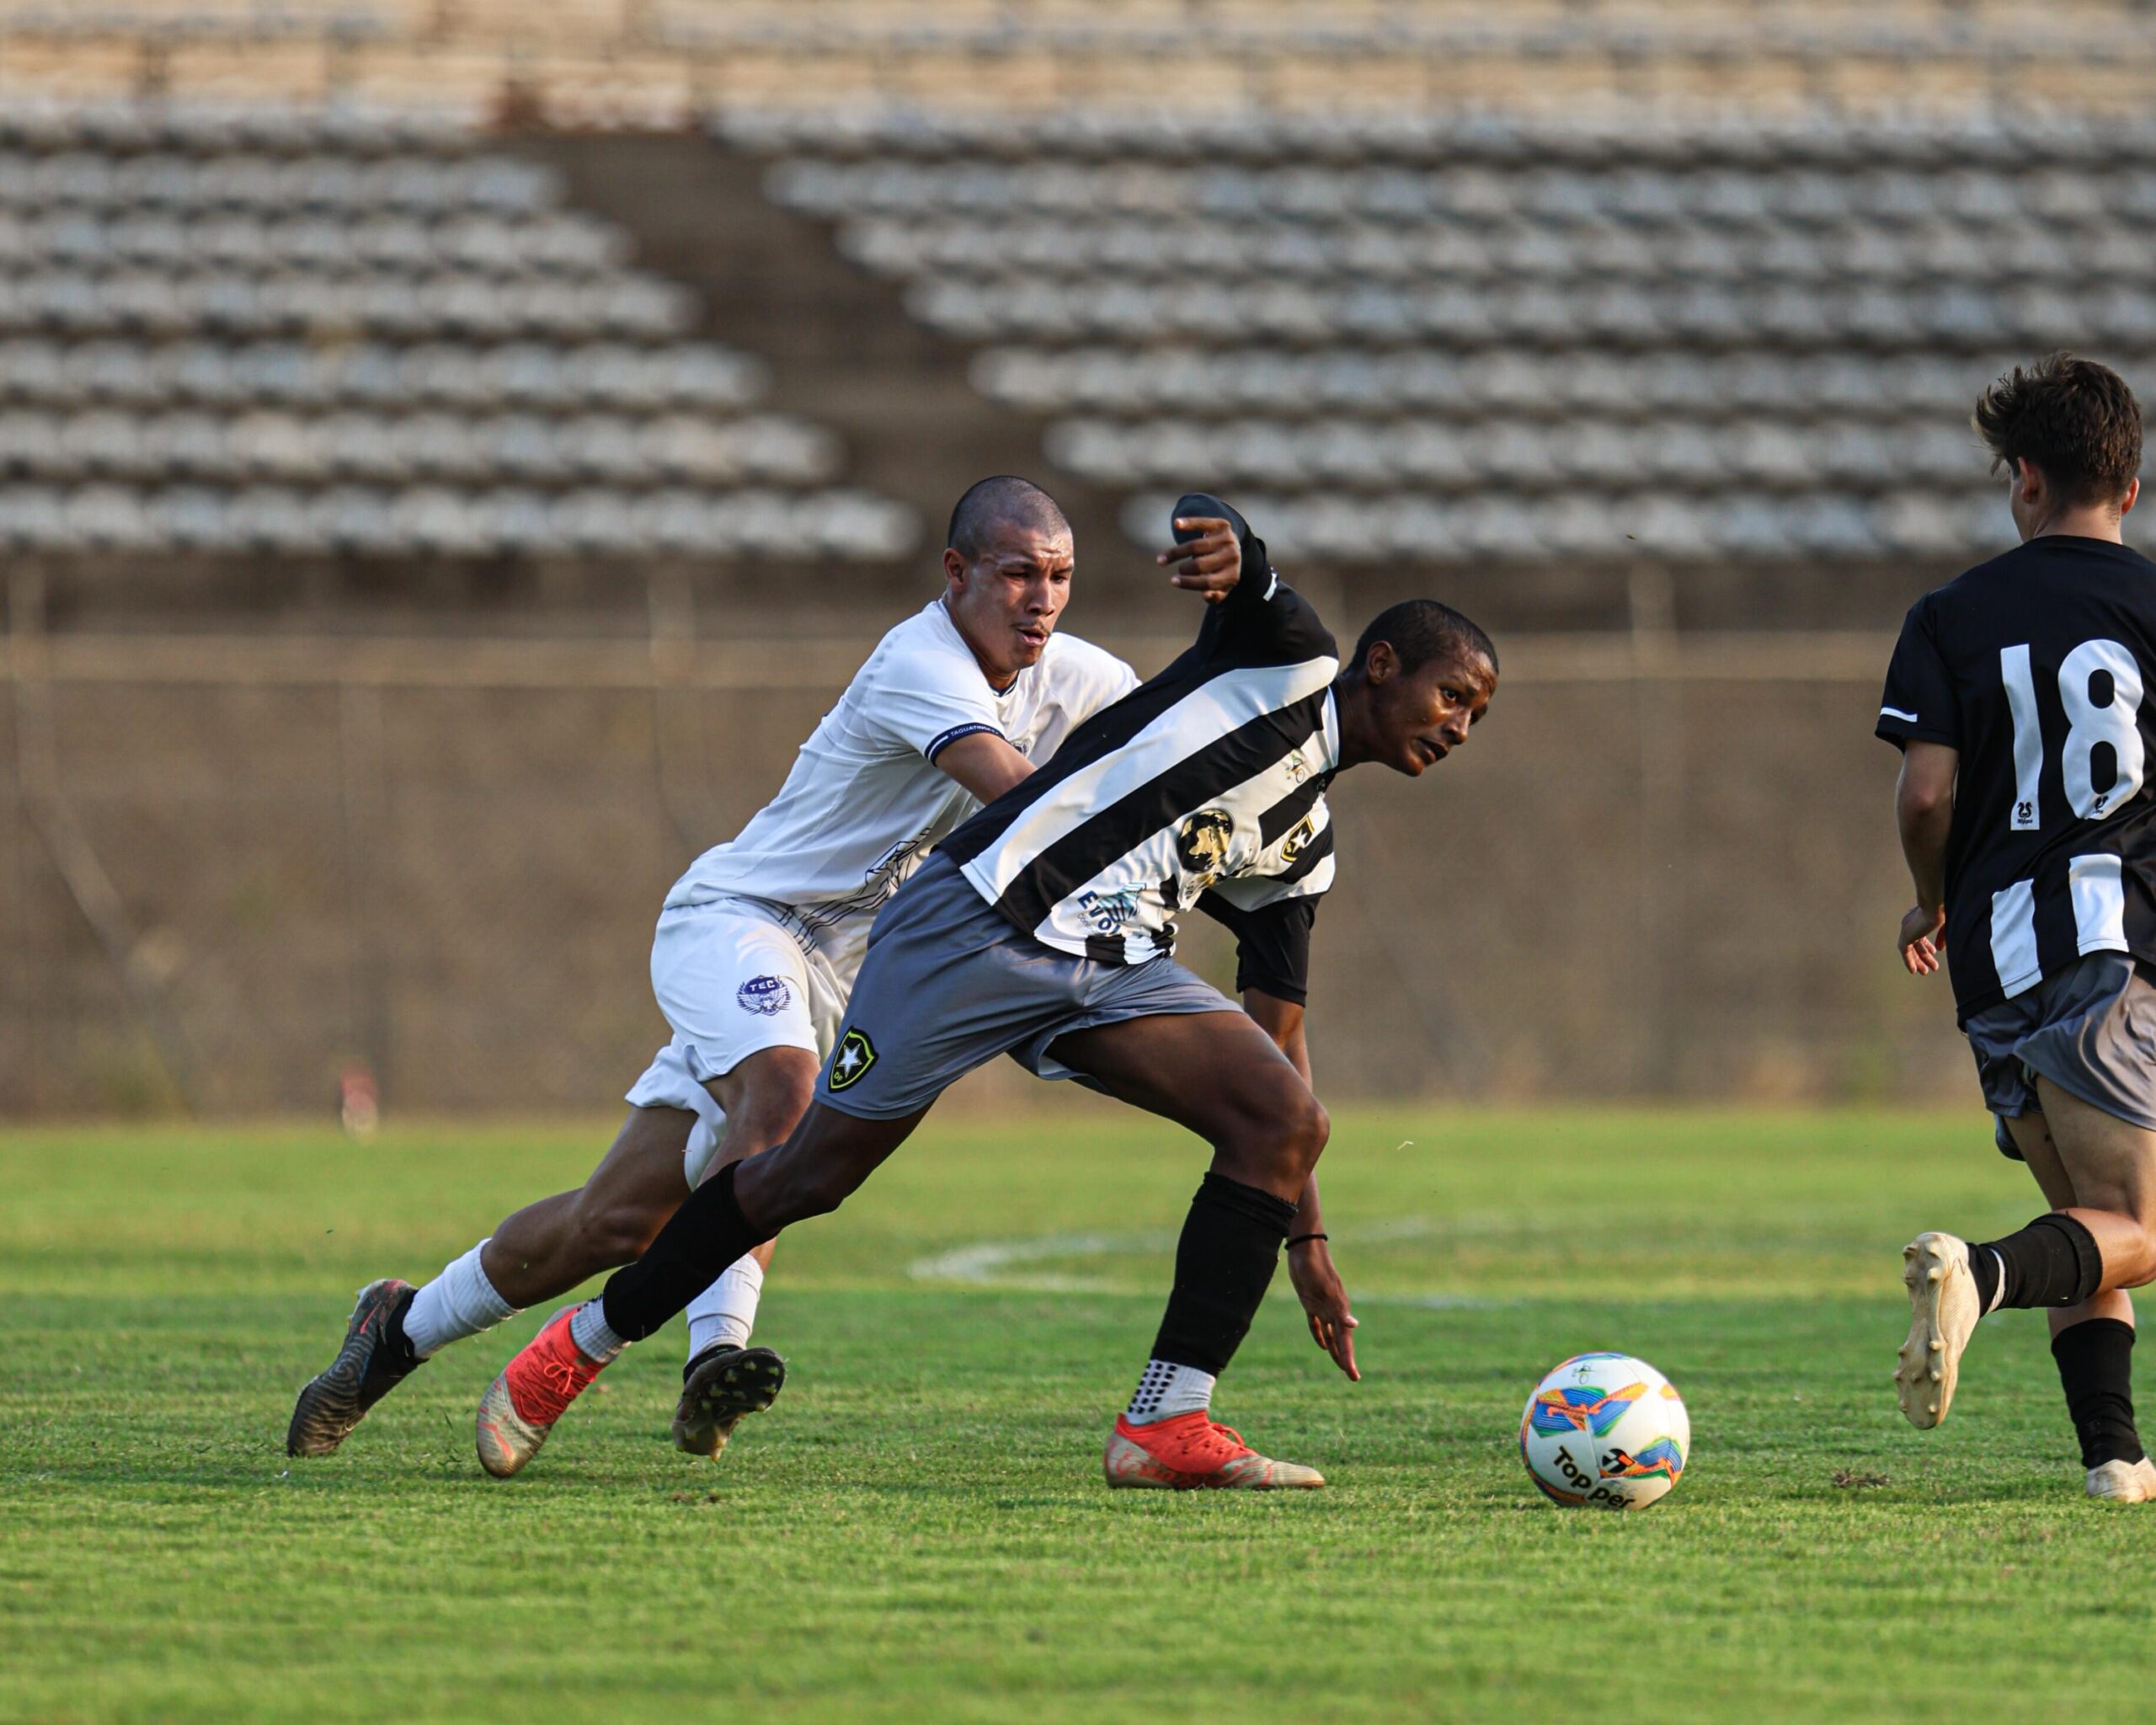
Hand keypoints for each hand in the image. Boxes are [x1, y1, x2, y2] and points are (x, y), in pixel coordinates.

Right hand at [1156, 516, 1240, 603]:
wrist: (1235, 548)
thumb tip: (1205, 594)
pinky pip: (1203, 524)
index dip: (1188, 582)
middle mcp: (1232, 556)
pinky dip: (1189, 523)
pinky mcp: (1222, 525)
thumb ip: (1215, 595)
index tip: (1173, 581)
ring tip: (1162, 560)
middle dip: (1184, 569)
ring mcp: (1228, 540)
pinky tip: (1177, 524)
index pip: (1208, 582)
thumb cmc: (1221, 571)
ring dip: (1176, 553)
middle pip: (1200, 564)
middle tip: (1178, 571)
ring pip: (1196, 546)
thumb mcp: (1221, 587)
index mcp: (1232, 575)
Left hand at [1286, 1238, 1359, 1380]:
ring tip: (1340, 1365)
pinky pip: (1316, 1324)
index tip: (1354, 1377)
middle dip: (1346, 1359)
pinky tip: (1322, 1346)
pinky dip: (1320, 1336)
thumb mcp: (1326, 1290)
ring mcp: (1322, 1307)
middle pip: (1341, 1341)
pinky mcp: (1310, 1302)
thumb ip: (1339, 1309)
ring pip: (1331, 1335)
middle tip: (1353, 1377)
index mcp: (1339, 1310)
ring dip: (1335, 1350)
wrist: (1305, 1249)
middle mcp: (1333, 1311)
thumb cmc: (1316, 1268)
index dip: (1349, 1359)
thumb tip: (1354, 1325)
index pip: (1345, 1341)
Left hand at [1898, 903, 1944, 975]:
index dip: (1927, 945)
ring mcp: (1908, 928)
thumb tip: (1939, 950)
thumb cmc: (1945, 909)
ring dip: (1918, 961)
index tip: (1934, 952)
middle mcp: (1912, 922)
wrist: (1938, 902)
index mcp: (1920, 917)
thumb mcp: (1946, 925)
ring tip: (1925, 972)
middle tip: (1931, 967)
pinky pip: (1904, 951)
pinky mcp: (1906, 934)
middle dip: (1923, 955)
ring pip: (1910, 948)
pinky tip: (1913, 970)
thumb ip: (1942, 937)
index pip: (1920, 934)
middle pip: (1915, 942)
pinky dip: (1908, 961)